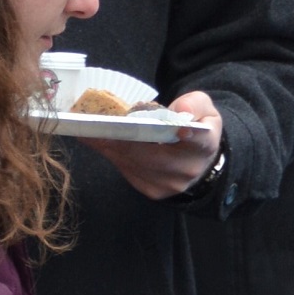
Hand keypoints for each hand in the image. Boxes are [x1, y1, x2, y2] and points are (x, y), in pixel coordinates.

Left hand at [79, 91, 223, 199]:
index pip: (199, 141)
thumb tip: (181, 111)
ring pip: (133, 162)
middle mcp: (188, 170)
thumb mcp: (204, 109)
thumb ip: (194, 104)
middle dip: (123, 136)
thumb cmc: (196, 128)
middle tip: (98, 120)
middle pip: (151, 154)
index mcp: (204, 146)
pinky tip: (97, 140)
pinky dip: (111, 154)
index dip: (188, 134)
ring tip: (89, 128)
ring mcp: (168, 185)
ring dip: (109, 145)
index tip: (178, 127)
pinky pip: (126, 171)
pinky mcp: (152, 191)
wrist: (198, 160)